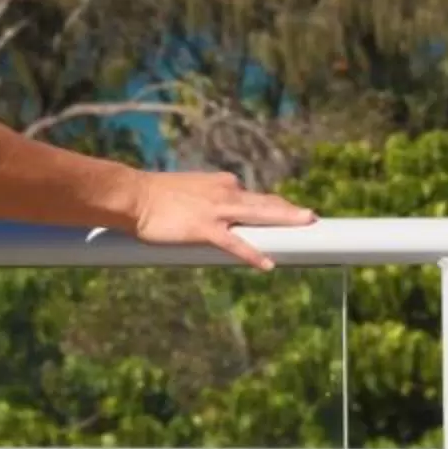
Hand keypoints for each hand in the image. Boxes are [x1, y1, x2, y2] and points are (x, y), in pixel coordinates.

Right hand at [130, 170, 316, 270]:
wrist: (135, 196)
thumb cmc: (156, 198)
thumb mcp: (189, 194)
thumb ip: (208, 204)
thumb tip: (217, 219)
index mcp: (222, 184)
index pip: (255, 197)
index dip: (276, 206)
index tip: (292, 211)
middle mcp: (225, 192)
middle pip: (265, 203)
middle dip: (290, 211)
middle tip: (312, 217)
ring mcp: (217, 210)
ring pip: (259, 214)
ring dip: (285, 219)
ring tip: (307, 224)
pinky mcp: (205, 229)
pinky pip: (235, 244)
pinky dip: (253, 254)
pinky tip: (267, 264)